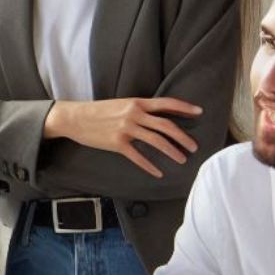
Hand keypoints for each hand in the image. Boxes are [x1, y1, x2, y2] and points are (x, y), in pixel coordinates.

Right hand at [42, 97, 202, 176]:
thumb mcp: (121, 104)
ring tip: (182, 159)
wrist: (75, 117)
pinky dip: (150, 166)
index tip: (199, 112)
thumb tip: (157, 118)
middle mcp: (134, 114)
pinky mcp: (117, 142)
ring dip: (171, 151)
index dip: (184, 108)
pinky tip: (158, 172)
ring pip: (156, 141)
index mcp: (137, 102)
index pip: (166, 103)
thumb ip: (139, 110)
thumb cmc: (98, 111)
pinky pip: (138, 156)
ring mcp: (126, 128)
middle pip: (166, 125)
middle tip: (193, 146)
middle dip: (182, 137)